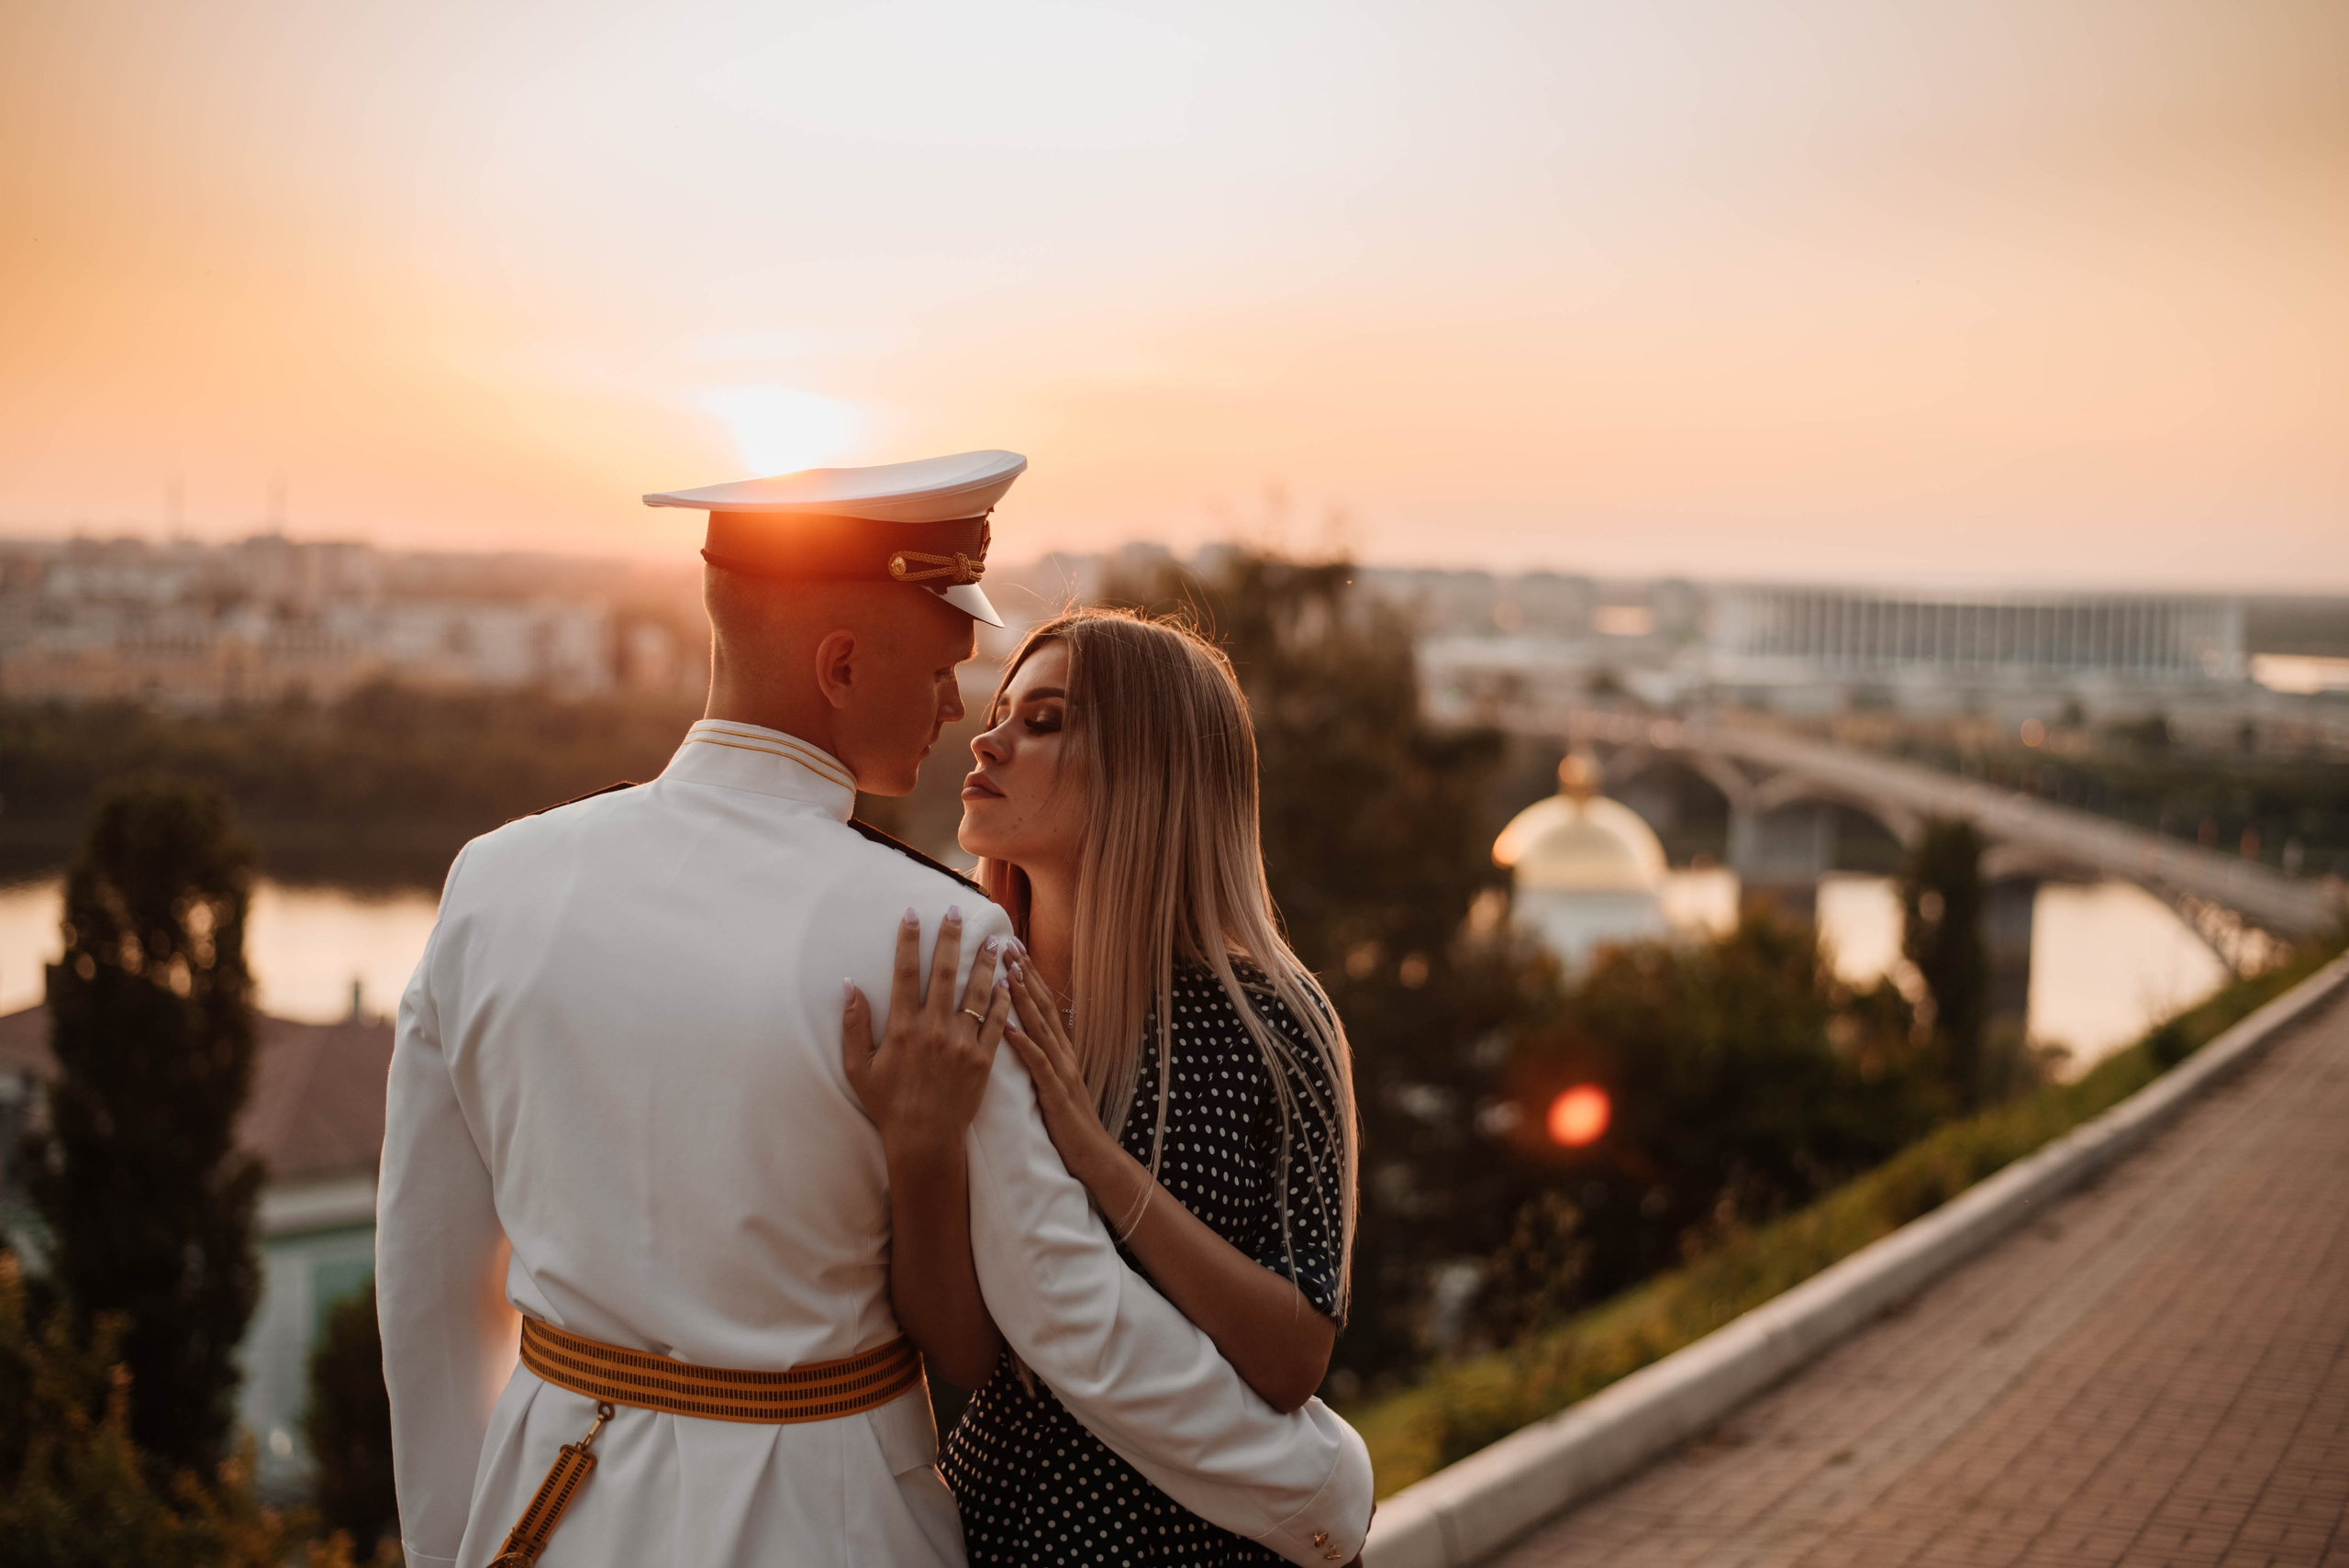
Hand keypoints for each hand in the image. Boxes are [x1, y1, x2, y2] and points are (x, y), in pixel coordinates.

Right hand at [842, 906, 1011, 1159]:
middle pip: (944, 973)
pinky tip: (1010, 980)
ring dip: (986, 962)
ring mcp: (962, 1043)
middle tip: (958, 911)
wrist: (924, 1139)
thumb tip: (849, 985)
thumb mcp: (859, 1067)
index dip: (908, 940)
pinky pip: (997, 1022)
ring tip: (995, 939)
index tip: (912, 913)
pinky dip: (1005, 999)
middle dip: (951, 938)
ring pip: (978, 992)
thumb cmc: (887, 1103)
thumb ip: (854, 1025)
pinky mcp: (983, 1059)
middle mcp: (934, 1029)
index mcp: (903, 1028)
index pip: (906, 973)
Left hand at [1002, 957, 1128, 1195]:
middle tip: (1007, 945)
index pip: (1045, 1005)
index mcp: (1062, 1050)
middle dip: (1026, 974)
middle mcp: (1064, 1054)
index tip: (1013, 948)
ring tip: (1007, 973)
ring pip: (1042, 1028)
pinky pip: (1038, 1064)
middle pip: (1044, 1007)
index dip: (1031, 975)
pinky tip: (1007, 1028)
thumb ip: (1042, 1059)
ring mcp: (1062, 1072)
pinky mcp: (1056, 1093)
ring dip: (1024, 1000)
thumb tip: (1020, 1035)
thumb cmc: (1068, 1124)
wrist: (1093, 1156)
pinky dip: (1023, 1044)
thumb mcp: (1055, 1084)